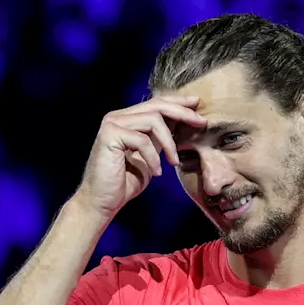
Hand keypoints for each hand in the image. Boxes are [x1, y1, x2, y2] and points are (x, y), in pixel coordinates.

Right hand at [73, 95, 206, 218]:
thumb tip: (182, 122)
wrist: (102, 202)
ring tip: (174, 162)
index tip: (197, 105)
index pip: (155, 103)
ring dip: (169, 143)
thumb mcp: (149, 156)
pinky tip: (156, 172)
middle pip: (156, 105)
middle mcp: (117, 117)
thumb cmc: (124, 183)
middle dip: (182, 113)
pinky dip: (153, 157)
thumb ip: (159, 138)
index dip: (178, 102)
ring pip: (153, 120)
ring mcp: (112, 124)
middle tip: (201, 122)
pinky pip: (142, 139)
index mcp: (126, 119)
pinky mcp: (109, 135)